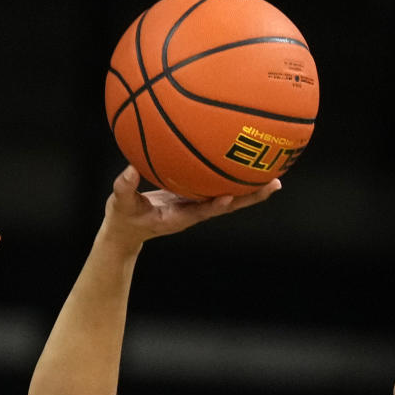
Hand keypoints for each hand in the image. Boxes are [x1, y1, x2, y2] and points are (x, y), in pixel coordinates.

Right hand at [101, 164, 280, 248]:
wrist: (127, 231)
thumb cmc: (124, 219)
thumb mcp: (119, 205)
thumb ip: (124, 188)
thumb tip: (130, 169)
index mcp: (178, 217)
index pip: (201, 212)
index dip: (215, 206)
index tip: (229, 197)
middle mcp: (194, 212)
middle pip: (228, 205)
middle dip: (251, 196)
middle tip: (274, 184)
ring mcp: (197, 205)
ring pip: (229, 197)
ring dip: (251, 188)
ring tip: (275, 176)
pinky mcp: (195, 198)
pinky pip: (218, 186)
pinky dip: (234, 177)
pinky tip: (245, 163)